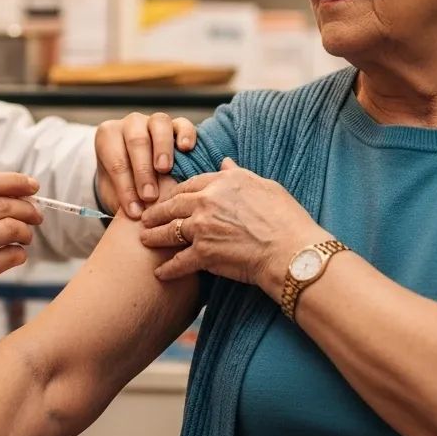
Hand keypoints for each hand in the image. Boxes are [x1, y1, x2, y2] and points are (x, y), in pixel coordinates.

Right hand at [0, 172, 42, 351]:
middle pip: (3, 204)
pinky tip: (15, 257)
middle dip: (28, 209)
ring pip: (11, 228)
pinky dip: (20, 255)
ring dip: (26, 233)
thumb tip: (10, 197)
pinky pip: (11, 255)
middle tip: (36, 216)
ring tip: (25, 239)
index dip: (14, 181)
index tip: (32, 185)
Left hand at [95, 112, 197, 217]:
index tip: (134, 211)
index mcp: (108, 136)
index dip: (124, 187)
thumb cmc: (124, 185)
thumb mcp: (116, 193)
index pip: (115, 161)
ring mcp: (153, 121)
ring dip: (161, 149)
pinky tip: (186, 148)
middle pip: (136, 141)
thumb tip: (138, 214)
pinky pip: (182, 123)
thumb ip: (123, 199)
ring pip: (158, 125)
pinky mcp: (177, 124)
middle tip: (149, 197)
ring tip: (164, 170)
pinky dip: (185, 134)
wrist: (138, 175)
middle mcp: (130, 124)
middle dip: (142, 171)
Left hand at [138, 159, 325, 298]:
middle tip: (145, 217)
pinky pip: (178, 261)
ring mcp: (202, 228)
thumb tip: (225, 162)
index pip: (190, 184)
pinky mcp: (203, 254)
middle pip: (172, 206)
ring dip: (154, 237)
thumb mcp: (265, 186)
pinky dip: (168, 269)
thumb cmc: (286, 219)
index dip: (176, 192)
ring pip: (168, 231)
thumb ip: (239, 174)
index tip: (168, 198)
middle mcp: (206, 202)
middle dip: (156, 212)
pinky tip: (160, 273)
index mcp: (222, 183)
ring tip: (145, 240)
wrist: (291, 252)